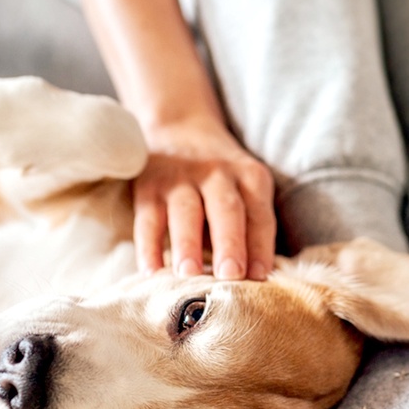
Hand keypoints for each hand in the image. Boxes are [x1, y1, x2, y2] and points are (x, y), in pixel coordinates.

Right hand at [132, 113, 275, 280]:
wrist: (179, 128)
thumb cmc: (222, 180)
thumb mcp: (245, 189)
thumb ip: (250, 228)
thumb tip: (254, 280)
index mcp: (250, 177)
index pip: (259, 215)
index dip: (261, 246)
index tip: (260, 277)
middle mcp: (218, 173)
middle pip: (225, 209)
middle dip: (229, 243)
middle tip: (231, 275)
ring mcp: (180, 178)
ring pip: (185, 212)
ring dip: (187, 244)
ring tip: (189, 275)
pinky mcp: (148, 185)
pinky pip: (147, 219)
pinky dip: (148, 246)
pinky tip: (151, 272)